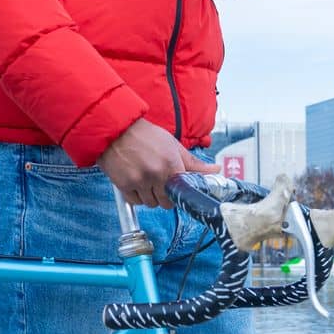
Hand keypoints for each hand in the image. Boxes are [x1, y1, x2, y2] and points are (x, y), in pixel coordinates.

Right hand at [97, 119, 218, 208]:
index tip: (176, 188)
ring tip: (147, 180)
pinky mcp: (124, 186)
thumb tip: (216, 170)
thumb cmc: (146, 136)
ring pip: (150, 204)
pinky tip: (137, 182)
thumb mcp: (173, 145)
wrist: (118, 130)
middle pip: (166, 203)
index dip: (179, 192)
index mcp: (171, 164)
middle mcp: (156, 174)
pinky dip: (137, 196)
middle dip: (165, 196)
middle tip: (160, 183)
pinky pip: (135, 202)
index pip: (181, 193)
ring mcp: (139, 181)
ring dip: (150, 196)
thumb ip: (194, 163)